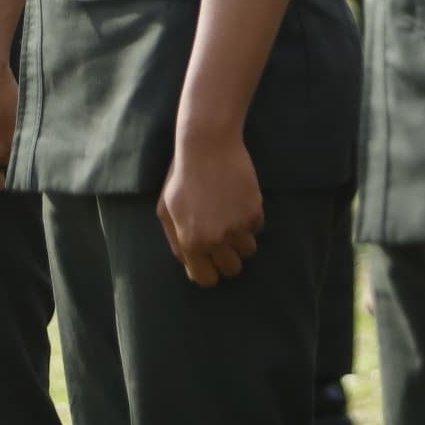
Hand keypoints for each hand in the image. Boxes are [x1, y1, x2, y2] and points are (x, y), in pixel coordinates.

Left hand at [158, 128, 265, 285]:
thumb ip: (177, 242)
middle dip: (228, 258)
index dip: (209, 271)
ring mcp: (237, 227)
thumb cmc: (181, 177)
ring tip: (232, 218)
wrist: (207, 146)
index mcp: (191, 242)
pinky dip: (251, 219)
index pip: (206, 279)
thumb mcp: (166, 211)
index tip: (211, 261)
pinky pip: (258, 228)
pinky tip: (239, 201)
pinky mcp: (254, 212)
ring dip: (242, 239)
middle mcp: (215, 240)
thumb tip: (190, 266)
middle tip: (224, 239)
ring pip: (248, 252)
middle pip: (232, 270)